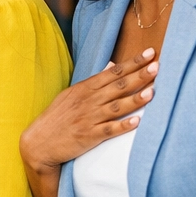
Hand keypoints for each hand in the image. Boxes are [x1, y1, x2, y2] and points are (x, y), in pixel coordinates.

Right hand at [21, 49, 156, 173]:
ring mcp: (88, 119)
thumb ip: (93, 82)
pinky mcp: (88, 136)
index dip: (132, 63)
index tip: (149, 53)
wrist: (38, 143)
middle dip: (138, 76)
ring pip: (116, 107)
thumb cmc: (56, 118)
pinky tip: (136, 122)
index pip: (113, 72)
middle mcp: (88, 101)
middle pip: (118, 86)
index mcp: (84, 89)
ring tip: (152, 92)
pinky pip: (108, 130)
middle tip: (157, 66)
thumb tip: (112, 65)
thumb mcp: (70, 95)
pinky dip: (122, 126)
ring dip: (134, 100)